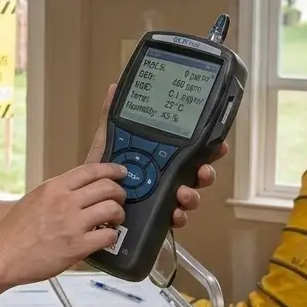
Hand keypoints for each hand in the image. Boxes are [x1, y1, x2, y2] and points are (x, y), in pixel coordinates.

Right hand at [0, 163, 126, 286]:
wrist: (3, 256)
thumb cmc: (15, 231)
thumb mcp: (35, 199)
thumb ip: (57, 192)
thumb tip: (80, 187)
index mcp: (53, 187)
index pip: (91, 170)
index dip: (111, 169)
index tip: (120, 172)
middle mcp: (64, 202)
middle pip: (107, 187)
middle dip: (119, 193)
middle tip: (118, 200)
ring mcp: (72, 224)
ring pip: (113, 209)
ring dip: (118, 214)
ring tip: (113, 220)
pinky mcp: (77, 247)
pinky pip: (109, 236)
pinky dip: (112, 236)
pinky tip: (105, 237)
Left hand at [84, 84, 228, 230]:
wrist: (86, 199)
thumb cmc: (101, 171)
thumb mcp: (106, 140)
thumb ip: (112, 115)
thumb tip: (114, 87)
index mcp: (160, 157)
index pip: (191, 152)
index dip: (208, 149)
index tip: (219, 145)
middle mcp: (166, 178)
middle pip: (197, 175)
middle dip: (206, 173)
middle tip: (203, 171)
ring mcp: (163, 198)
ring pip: (189, 196)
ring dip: (193, 195)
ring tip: (183, 193)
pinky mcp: (155, 217)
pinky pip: (173, 218)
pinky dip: (178, 217)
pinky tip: (174, 213)